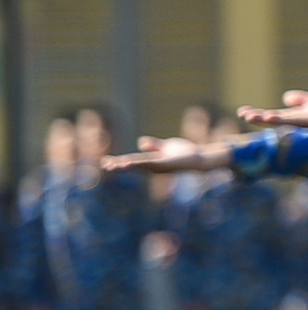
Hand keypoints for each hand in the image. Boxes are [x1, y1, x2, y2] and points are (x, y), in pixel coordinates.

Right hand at [101, 136, 231, 173]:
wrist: (200, 158)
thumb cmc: (185, 153)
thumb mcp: (165, 146)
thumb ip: (153, 145)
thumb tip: (140, 143)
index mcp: (152, 162)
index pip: (133, 161)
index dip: (120, 162)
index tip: (106, 162)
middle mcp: (154, 166)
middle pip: (133, 165)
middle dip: (119, 165)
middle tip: (104, 165)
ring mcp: (159, 166)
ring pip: (139, 165)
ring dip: (126, 165)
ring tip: (113, 166)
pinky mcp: (166, 164)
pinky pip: (150, 163)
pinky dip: (139, 163)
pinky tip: (129, 163)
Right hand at [238, 90, 307, 137]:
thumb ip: (301, 100)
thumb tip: (285, 97)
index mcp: (300, 115)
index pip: (276, 114)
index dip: (260, 113)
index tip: (243, 111)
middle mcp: (300, 120)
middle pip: (275, 119)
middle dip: (258, 117)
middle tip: (240, 114)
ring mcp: (306, 121)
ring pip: (281, 120)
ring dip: (265, 119)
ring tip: (249, 116)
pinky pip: (295, 120)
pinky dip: (281, 118)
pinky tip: (269, 116)